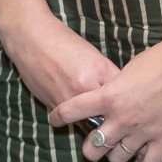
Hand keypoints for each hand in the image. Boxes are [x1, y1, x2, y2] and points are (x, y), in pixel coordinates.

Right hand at [0, 9, 121, 112]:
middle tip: (119, 121)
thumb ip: (106, 76)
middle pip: (110, 114)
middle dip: (115, 119)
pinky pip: (72, 121)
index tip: (132, 105)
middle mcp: (86, 88)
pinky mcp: (54, 106)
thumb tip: (118, 94)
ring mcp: (69, 100)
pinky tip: (79, 114)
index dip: (129, 100)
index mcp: (100, 70)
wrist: (29, 37)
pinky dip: (78, 120)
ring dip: (96, 124)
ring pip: (91, 123)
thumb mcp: (92, 54)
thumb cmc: (62, 41)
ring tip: (100, 122)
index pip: (125, 94)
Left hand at [48, 26, 161, 161]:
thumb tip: (107, 96)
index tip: (54, 120)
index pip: (71, 111)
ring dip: (116, 155)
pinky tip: (144, 153)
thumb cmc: (161, 58)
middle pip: (94, 146)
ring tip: (118, 149)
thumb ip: (114, 88)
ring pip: (118, 158)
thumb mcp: (128, 70)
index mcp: (109, 95)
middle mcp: (122, 117)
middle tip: (92, 144)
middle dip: (90, 148)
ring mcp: (144, 131)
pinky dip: (144, 161)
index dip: (58, 117)